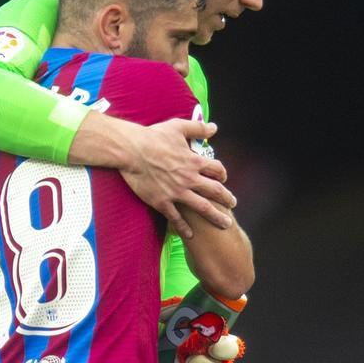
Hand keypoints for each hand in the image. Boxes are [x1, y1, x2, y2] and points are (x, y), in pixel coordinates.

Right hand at [120, 118, 234, 238]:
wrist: (131, 151)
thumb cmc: (153, 137)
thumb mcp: (177, 127)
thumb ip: (197, 128)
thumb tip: (213, 127)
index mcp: (194, 162)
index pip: (217, 170)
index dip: (223, 174)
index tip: (223, 178)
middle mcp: (189, 179)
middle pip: (215, 191)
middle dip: (227, 198)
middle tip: (232, 204)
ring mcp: (176, 192)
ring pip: (203, 208)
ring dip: (216, 216)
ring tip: (226, 223)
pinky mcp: (162, 202)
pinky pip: (176, 218)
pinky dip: (184, 228)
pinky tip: (191, 235)